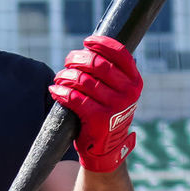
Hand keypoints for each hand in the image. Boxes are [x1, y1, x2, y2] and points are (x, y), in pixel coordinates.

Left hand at [49, 35, 142, 172]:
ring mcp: (115, 106)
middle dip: (77, 59)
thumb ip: (109, 73)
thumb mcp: (117, 93)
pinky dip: (61, 91)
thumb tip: (88, 49)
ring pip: (83, 80)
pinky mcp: (99, 118)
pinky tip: (55, 90)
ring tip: (59, 78)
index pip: (119, 53)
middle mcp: (128, 92)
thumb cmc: (107, 114)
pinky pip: (74, 97)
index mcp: (134, 82)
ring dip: (65, 75)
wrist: (106, 149)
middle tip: (68, 62)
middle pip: (97, 63)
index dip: (101, 43)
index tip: (87, 41)